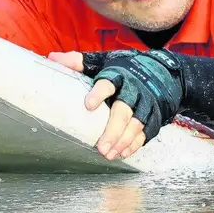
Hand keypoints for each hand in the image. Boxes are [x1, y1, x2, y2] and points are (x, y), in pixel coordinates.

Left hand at [54, 50, 184, 159]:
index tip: (88, 105)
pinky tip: (123, 153)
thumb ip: (78, 61)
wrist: (161, 72)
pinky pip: (146, 132)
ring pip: (136, 125)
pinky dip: (135, 144)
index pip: (108, 83)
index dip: (99, 94)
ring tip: (108, 154)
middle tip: (100, 147)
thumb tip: (52, 58)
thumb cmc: (124, 69)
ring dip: (123, 141)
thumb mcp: (102, 61)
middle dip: (113, 130)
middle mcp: (134, 90)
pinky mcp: (154, 116)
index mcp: (118, 75)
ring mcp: (146, 104)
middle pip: (124, 111)